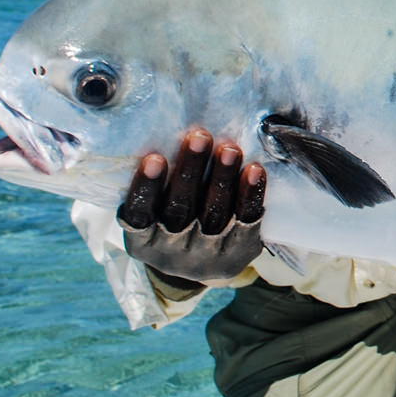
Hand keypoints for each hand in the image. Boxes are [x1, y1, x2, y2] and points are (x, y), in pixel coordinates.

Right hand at [119, 129, 266, 282]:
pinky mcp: (238, 252)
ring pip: (215, 214)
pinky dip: (250, 194)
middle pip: (181, 209)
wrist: (200, 265)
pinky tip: (254, 171)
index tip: (154, 158)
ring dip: (223, 178)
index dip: (147, 187)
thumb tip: (160, 131)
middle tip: (199, 138)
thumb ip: (154, 185)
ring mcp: (207, 256)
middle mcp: (172, 253)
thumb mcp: (152, 213)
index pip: (140, 214)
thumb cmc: (170, 223)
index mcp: (141, 243)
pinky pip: (247, 222)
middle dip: (190, 171)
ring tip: (229, 149)